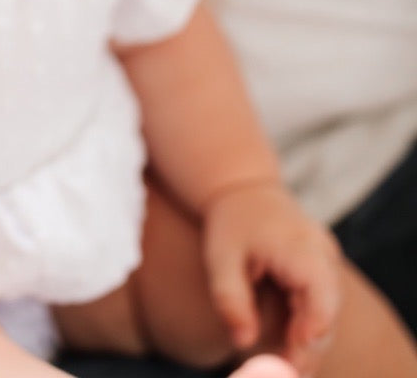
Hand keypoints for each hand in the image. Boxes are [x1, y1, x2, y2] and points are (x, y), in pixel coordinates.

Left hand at [203, 181, 341, 375]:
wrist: (242, 188)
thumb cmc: (230, 222)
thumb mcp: (220, 257)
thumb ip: (229, 298)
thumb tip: (243, 341)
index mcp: (301, 247)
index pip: (322, 297)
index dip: (312, 332)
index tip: (294, 362)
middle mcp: (322, 254)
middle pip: (327, 311)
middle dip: (309, 348)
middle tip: (289, 374)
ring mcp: (326, 261)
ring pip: (326, 311)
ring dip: (309, 341)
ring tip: (289, 368)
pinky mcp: (320, 269)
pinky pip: (320, 303)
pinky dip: (307, 326)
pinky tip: (291, 349)